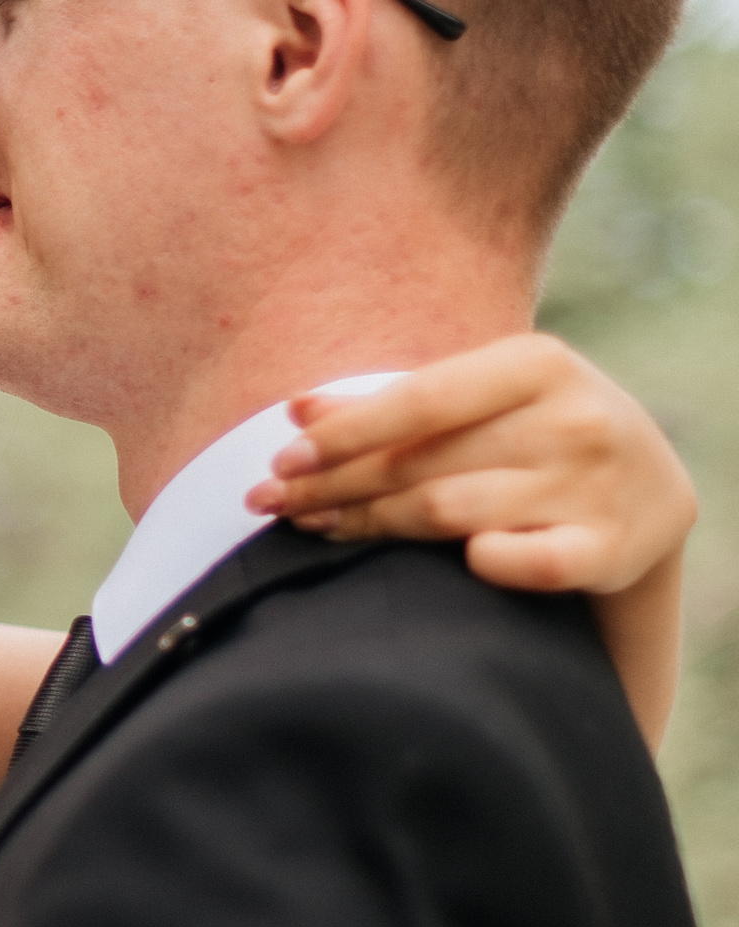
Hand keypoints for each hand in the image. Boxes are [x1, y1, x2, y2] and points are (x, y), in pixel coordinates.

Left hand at [246, 333, 694, 594]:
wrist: (656, 492)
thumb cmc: (543, 434)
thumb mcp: (491, 398)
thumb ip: (403, 402)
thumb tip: (297, 410)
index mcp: (539, 364)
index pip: (420, 400)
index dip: (345, 433)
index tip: (280, 458)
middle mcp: (572, 419)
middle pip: (422, 463)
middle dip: (334, 484)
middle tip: (269, 501)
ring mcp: (594, 486)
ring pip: (451, 513)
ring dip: (371, 525)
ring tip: (316, 527)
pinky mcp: (609, 549)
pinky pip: (529, 563)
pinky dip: (487, 562)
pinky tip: (452, 563)